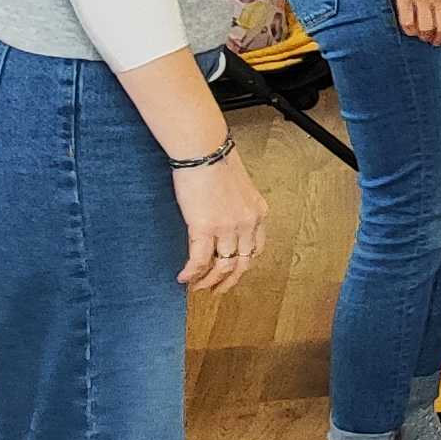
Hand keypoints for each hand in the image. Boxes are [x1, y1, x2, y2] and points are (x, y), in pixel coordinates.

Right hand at [174, 152, 266, 291]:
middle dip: (229, 281)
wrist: (203, 148)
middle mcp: (248, 223)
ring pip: (223, 266)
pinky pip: (199, 260)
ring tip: (197, 288)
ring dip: (209, 281)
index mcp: (258, 212)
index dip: (243, 265)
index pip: (256, 249)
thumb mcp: (239, 187)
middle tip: (216, 291)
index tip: (232, 273)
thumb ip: (238, 206)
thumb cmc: (216, 160)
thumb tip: (225, 218)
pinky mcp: (205, 227)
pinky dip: (191, 273)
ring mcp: (228, 227)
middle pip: (242, 263)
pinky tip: (182, 278)